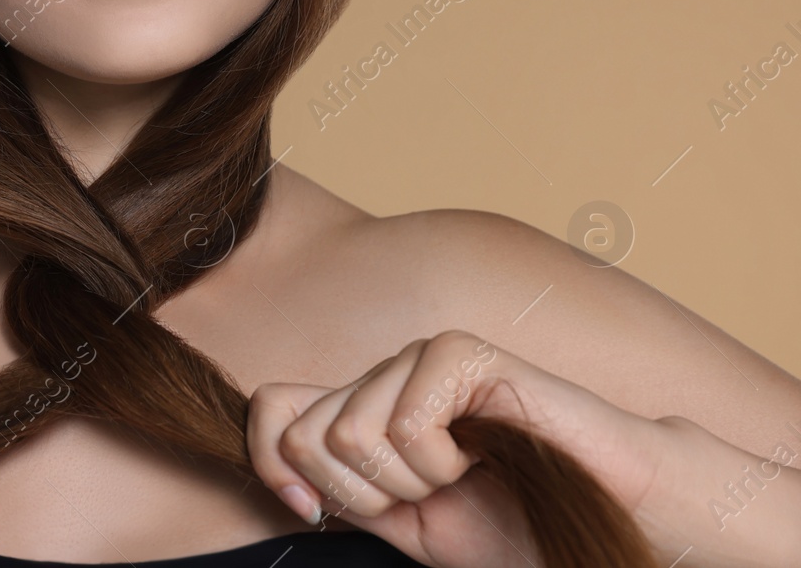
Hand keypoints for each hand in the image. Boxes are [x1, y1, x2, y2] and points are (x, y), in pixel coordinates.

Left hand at [247, 330, 666, 567]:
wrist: (605, 518)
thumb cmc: (515, 523)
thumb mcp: (407, 523)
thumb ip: (343, 492)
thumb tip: (283, 468)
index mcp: (365, 410)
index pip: (272, 408)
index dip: (270, 463)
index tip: (309, 510)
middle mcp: (383, 375)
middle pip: (307, 435)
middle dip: (363, 495)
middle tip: (428, 496)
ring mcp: (420, 358)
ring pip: (350, 432)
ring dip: (410, 482)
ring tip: (462, 474)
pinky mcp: (461, 353)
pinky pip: (405, 421)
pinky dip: (442, 462)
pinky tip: (481, 453)